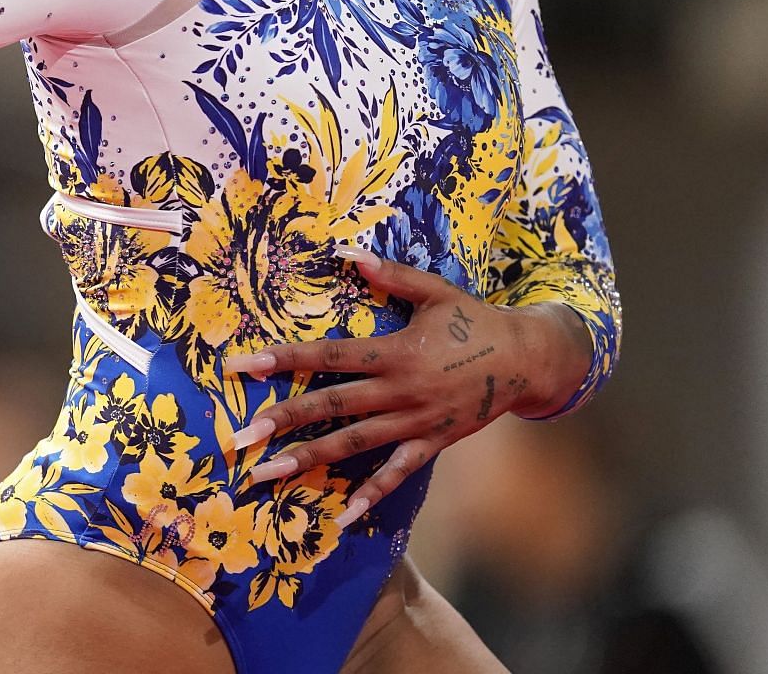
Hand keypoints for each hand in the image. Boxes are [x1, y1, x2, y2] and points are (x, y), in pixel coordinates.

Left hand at [219, 245, 590, 528]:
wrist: (528, 361)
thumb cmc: (475, 321)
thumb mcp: (435, 291)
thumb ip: (392, 275)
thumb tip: (348, 252)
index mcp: (395, 352)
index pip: (328, 356)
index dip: (284, 360)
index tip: (243, 367)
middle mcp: (400, 392)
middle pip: (332, 407)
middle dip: (282, 421)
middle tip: (239, 438)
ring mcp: (416, 423)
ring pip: (354, 445)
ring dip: (308, 460)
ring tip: (266, 475)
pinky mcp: (432, 444)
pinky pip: (397, 473)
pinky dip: (372, 494)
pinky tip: (343, 516)